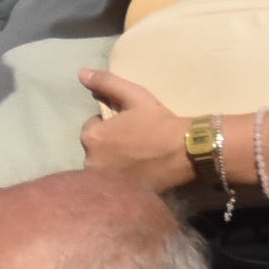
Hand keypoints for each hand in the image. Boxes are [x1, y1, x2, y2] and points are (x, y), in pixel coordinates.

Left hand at [76, 70, 193, 191]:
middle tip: (135, 143)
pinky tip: (141, 174)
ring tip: (139, 159)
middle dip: (110, 146)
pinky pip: (116, 186)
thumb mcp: (133, 96)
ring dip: (115, 163)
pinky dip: (124, 180)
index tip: (128, 126)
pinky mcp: (122, 196)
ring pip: (104, 168)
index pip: (91, 129)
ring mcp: (107, 182)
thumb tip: (81, 72)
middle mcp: (92, 162)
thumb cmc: (159, 122)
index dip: (110, 126)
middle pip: (96, 150)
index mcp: (91, 138)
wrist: (188, 151)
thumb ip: (105, 83)